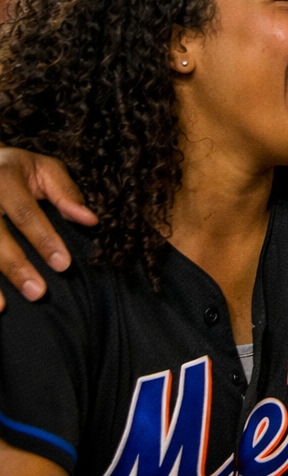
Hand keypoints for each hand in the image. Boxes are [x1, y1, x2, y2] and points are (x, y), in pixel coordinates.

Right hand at [0, 148, 95, 311]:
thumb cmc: (16, 169)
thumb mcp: (44, 169)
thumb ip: (66, 193)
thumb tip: (90, 220)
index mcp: (4, 178)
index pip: (25, 213)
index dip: (43, 239)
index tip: (63, 265)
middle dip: (16, 265)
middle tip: (38, 293)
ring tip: (2, 306)